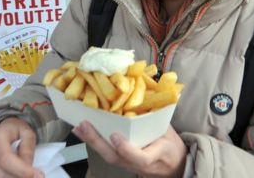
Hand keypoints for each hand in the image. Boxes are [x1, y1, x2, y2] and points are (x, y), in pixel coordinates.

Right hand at [0, 117, 43, 177]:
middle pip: (1, 173)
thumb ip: (28, 149)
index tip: (36, 175)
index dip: (20, 170)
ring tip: (25, 174)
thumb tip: (28, 167)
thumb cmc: (13, 130)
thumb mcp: (27, 133)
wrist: (1, 130)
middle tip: (36, 176)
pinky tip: (15, 174)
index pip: (5, 158)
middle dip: (19, 177)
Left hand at [72, 121, 186, 177]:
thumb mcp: (168, 130)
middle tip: (85, 125)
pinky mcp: (121, 162)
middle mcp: (139, 164)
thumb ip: (156, 116)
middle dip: (98, 142)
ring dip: (91, 141)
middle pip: (116, 158)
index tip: (115, 136)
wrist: (174, 164)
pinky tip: (81, 131)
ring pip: (108, 157)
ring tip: (78, 126)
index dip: (127, 149)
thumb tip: (146, 89)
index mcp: (157, 154)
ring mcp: (128, 164)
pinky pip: (106, 153)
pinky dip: (93, 142)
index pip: (141, 158)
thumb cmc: (171, 144)